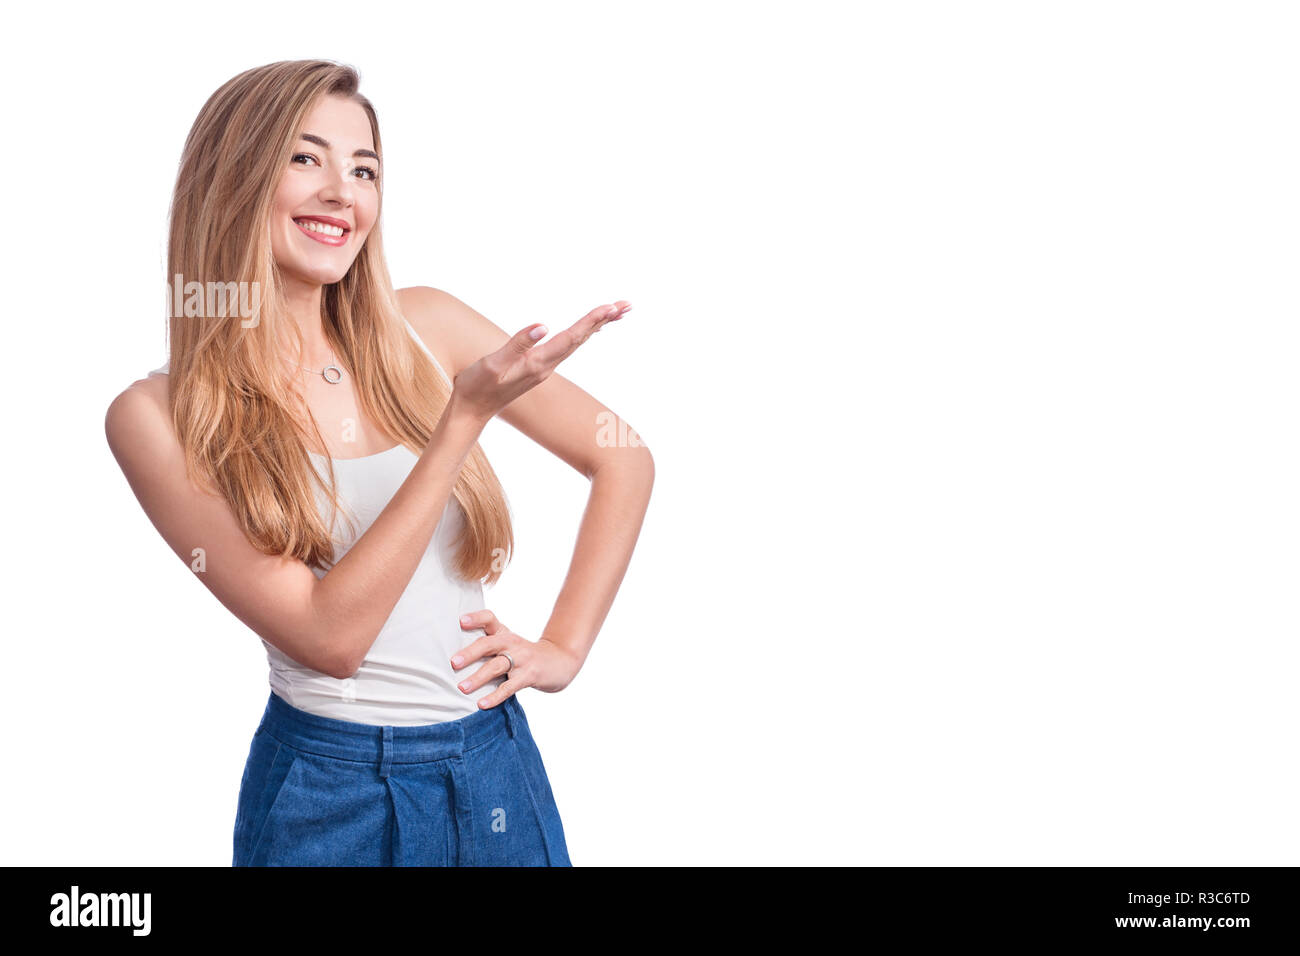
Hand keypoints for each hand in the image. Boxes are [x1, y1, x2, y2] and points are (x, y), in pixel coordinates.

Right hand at [450, 301, 631, 423]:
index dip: (591, 321)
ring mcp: (543, 367)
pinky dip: (582, 334)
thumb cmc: (476, 387)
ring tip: (616, 312)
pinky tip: (589, 330)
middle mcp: (546, 365)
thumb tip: (542, 326)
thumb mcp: (493, 364)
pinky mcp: (537, 368)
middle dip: (603, 320)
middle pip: (581, 338)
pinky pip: (567, 346)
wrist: (471, 411)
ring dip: (597, 326)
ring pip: (576, 342)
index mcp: (538, 363)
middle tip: (626, 305)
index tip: (611, 308)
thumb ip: (517, 345)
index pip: (570, 337)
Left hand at [450, 609, 580, 708]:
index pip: (489, 619)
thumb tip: (454, 658)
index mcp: (504, 633)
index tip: (461, 621)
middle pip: (489, 643)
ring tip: (462, 688)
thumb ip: (487, 645)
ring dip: (478, 677)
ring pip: (496, 666)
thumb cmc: (525, 654)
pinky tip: (482, 704)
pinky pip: (509, 687)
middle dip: (470, 653)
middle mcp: (512, 643)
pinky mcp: (529, 675)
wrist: (560, 661)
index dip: (476, 618)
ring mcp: (522, 659)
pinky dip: (495, 696)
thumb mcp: (508, 644)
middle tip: (453, 663)